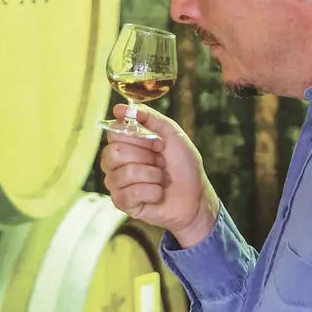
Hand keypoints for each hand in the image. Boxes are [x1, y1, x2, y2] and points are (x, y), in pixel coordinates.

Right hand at [99, 104, 219, 247]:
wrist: (196, 195)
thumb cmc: (184, 165)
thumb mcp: (171, 133)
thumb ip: (148, 117)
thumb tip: (120, 108)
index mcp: (124, 143)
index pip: (114, 133)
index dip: (139, 137)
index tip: (159, 144)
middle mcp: (115, 162)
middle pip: (115, 152)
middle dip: (147, 157)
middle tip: (161, 162)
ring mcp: (116, 183)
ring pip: (126, 173)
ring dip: (153, 176)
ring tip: (161, 179)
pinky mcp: (122, 203)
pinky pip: (131, 193)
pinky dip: (153, 192)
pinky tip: (158, 194)